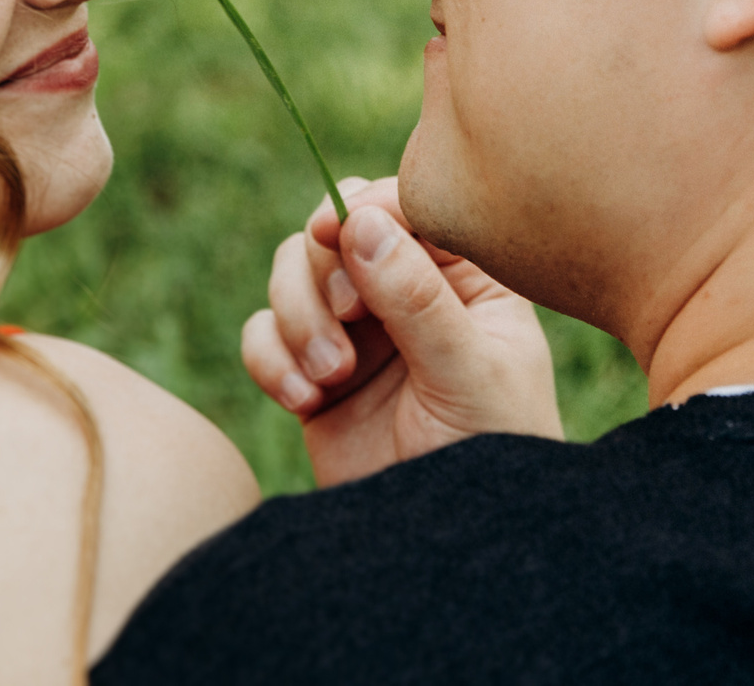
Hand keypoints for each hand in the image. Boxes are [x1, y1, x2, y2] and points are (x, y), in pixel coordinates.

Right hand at [241, 176, 561, 487]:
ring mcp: (356, 332)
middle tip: (344, 328)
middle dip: (322, 274)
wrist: (453, 545)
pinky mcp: (313, 374)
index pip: (403, 208)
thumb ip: (418, 299)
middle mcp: (405, 292)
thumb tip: (361, 220)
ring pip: (291, 274)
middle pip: (332, 232)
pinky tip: (300, 400)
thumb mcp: (467, 374)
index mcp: (464, 276)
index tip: (333, 231)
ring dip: (295, 319)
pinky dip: (269, 358)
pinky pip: (263, 333)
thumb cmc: (490, 454)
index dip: (361, 208)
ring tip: (328, 378)